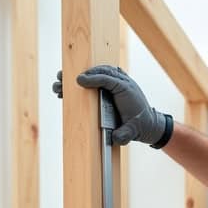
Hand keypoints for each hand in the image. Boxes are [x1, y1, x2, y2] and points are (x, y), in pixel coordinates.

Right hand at [51, 65, 171, 146]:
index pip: (108, 78)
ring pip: (96, 73)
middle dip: (79, 74)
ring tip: (60, 82)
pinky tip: (68, 87)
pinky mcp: (110, 88)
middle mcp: (121, 82)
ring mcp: (116, 83)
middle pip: (99, 71)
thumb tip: (115, 137)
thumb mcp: (131, 131)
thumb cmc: (138, 125)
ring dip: (77, 76)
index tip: (79, 81)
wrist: (147, 123)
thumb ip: (124, 134)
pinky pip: (98, 78)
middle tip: (62, 78)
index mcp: (125, 89)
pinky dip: (82, 80)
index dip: (93, 78)